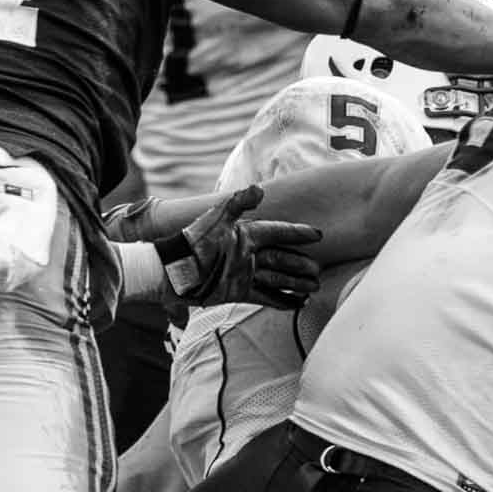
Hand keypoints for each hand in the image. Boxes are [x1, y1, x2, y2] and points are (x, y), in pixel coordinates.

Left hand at [158, 185, 321, 309]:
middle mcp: (248, 254)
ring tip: (314, 287)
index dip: (297, 233)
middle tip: (319, 271)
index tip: (317, 235)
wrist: (174, 271)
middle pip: (282, 259)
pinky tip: (296, 303)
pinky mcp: (238, 291)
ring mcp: (244, 274)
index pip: (278, 232)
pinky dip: (280, 300)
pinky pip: (264, 297)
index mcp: (246, 235)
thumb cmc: (194, 242)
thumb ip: (238, 203)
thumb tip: (259, 188)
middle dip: (301, 265)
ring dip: (295, 284)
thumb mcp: (216, 219)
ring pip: (277, 279)